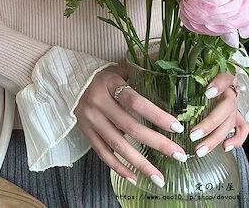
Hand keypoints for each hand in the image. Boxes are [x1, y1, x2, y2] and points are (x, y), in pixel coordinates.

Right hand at [74, 65, 187, 187]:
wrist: (70, 81)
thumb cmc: (101, 76)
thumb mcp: (118, 71)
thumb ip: (138, 78)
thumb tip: (167, 85)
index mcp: (109, 84)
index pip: (135, 101)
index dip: (156, 115)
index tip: (177, 127)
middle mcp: (98, 103)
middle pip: (130, 127)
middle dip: (157, 143)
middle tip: (179, 155)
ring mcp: (91, 120)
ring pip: (118, 146)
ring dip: (140, 164)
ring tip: (159, 178)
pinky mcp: (86, 133)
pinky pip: (103, 154)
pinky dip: (119, 167)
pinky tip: (135, 178)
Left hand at [189, 72, 248, 156]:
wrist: (214, 74)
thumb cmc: (198, 71)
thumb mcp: (191, 66)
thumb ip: (184, 67)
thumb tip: (166, 68)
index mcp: (222, 76)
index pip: (226, 77)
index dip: (219, 85)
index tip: (207, 93)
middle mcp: (230, 91)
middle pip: (226, 107)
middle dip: (210, 123)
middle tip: (193, 135)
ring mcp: (234, 105)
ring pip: (230, 122)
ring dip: (215, 137)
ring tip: (199, 149)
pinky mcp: (236, 116)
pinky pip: (242, 129)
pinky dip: (237, 140)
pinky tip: (224, 147)